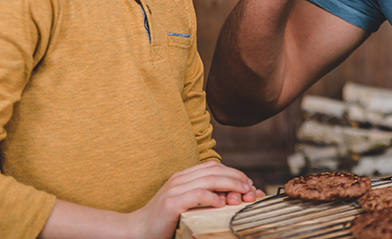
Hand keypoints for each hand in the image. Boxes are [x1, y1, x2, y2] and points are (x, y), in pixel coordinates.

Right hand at [126, 161, 262, 238]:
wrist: (136, 230)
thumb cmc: (163, 219)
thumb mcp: (185, 202)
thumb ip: (202, 195)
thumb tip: (227, 196)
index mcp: (183, 176)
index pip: (213, 166)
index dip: (232, 171)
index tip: (246, 182)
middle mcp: (179, 179)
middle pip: (215, 170)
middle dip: (236, 177)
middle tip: (250, 186)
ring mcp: (175, 190)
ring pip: (209, 179)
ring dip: (230, 184)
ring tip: (242, 192)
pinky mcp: (172, 203)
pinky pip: (198, 194)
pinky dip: (212, 197)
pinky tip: (221, 203)